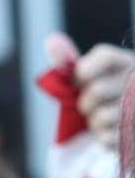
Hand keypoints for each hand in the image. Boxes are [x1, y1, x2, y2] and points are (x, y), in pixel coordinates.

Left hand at [47, 32, 132, 150]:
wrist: (125, 125)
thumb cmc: (104, 97)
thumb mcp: (89, 76)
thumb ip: (69, 61)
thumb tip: (51, 40)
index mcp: (128, 62)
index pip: (103, 55)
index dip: (82, 71)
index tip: (78, 81)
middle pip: (96, 90)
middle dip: (85, 102)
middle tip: (92, 105)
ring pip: (99, 116)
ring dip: (93, 122)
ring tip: (104, 117)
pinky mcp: (133, 132)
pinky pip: (106, 137)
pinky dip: (101, 136)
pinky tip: (112, 130)